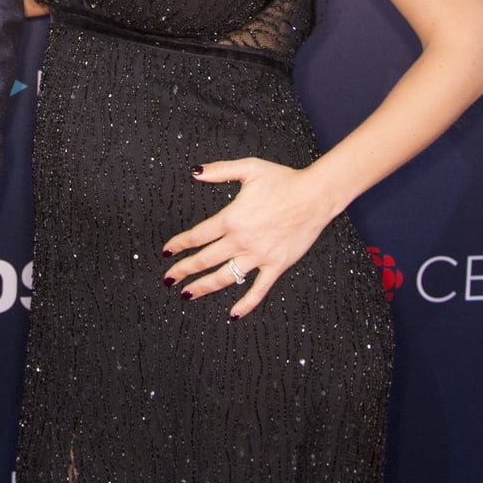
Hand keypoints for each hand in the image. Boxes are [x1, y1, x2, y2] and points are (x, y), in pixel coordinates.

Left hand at [160, 159, 339, 319]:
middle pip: (204, 260)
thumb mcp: (248, 168)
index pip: (197, 236)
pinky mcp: (276, 265)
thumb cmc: (284, 180)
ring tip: (187, 294)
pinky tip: (233, 314)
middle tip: (169, 279)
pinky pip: (258, 289)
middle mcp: (241, 241)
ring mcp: (258, 256)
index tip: (168, 252)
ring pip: (225, 277)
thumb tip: (195, 172)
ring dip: (204, 287)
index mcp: (231, 219)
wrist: (315, 196)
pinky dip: (245, 304)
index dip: (179, 244)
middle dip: (183, 270)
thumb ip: (219, 171)